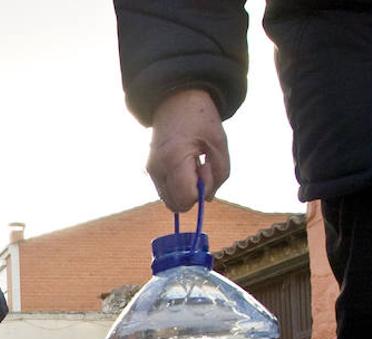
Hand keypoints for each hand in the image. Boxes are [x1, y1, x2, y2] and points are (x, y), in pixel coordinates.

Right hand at [147, 88, 229, 212]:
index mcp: (174, 160)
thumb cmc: (201, 119)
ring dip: (186, 191)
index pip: (186, 199)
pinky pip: (167, 192)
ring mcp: (151, 171)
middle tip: (200, 167)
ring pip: (171, 201)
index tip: (206, 166)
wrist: (176, 99)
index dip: (201, 191)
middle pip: (177, 205)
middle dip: (193, 194)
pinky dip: (179, 186)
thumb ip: (219, 175)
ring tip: (192, 165)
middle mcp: (157, 169)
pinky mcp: (151, 171)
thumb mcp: (220, 145)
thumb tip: (206, 198)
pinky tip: (185, 166)